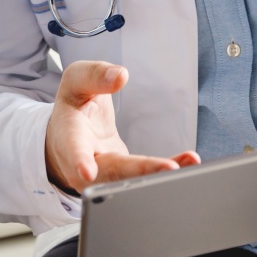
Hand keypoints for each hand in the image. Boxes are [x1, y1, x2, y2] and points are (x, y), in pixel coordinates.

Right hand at [45, 60, 200, 192]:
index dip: (79, 160)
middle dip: (138, 173)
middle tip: (168, 168)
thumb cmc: (74, 104)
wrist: (71, 134)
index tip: (87, 172)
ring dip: (158, 175)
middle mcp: (84, 164)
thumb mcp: (77, 81)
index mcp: (68, 135)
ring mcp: (105, 176)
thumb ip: (95, 75)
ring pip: (130, 181)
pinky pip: (146, 178)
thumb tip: (121, 76)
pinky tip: (188, 162)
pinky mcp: (124, 178)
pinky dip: (167, 170)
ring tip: (184, 165)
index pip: (72, 147)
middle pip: (110, 172)